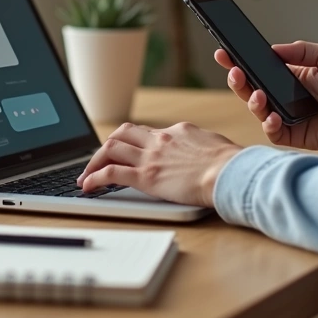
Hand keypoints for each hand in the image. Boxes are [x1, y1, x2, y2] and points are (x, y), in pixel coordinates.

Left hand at [76, 122, 242, 207]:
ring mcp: (151, 157)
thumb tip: (202, 151)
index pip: (147, 133)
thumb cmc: (231, 163)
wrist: (229, 172)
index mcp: (177, 131)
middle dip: (108, 145)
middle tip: (100, 160)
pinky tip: (87, 186)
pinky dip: (94, 177)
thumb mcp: (214, 145)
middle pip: (123, 134)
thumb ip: (201, 146)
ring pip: (110, 148)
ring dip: (94, 161)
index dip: (134, 142)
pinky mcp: (146, 177)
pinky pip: (111, 173)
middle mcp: (160, 140)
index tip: (129, 152)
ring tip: (86, 175)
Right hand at [215, 41, 317, 155]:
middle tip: (235, 72)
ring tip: (259, 95)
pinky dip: (269, 124)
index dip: (238, 61)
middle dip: (237, 80)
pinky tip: (275, 117)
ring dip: (251, 101)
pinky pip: (271, 132)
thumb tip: (272, 49)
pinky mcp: (291, 135)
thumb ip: (300, 50)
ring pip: (256, 109)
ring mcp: (285, 117)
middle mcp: (282, 96)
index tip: (223, 53)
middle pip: (249, 89)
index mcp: (288, 77)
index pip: (257, 68)